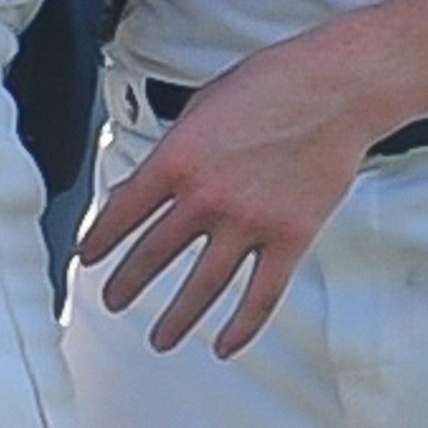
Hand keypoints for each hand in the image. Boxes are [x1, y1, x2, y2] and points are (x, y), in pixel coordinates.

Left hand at [75, 40, 402, 357]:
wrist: (337, 87)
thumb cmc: (275, 83)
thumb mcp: (203, 106)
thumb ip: (175, 149)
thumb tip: (149, 183)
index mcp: (177, 159)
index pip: (121, 213)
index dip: (99, 240)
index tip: (90, 257)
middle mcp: (206, 197)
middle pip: (153, 255)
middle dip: (127, 284)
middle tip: (114, 300)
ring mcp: (248, 222)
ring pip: (201, 287)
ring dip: (175, 319)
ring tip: (161, 338)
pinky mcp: (290, 237)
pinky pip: (261, 296)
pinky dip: (242, 327)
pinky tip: (226, 344)